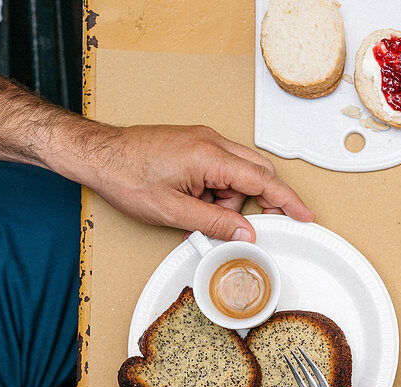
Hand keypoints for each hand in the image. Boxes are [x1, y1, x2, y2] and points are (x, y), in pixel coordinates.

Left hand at [0, 71, 312, 240]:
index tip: (305, 215)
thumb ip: (216, 222)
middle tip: (254, 224)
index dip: (287, 201)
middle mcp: (211, 142)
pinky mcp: (193, 144)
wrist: (95, 154)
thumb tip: (246, 232)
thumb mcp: (174, 211)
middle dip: (258, 200)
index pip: (263, 180)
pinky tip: (194, 201)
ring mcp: (202, 140)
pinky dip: (216, 188)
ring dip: (230, 197)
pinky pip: (220, 167)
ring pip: (238, 171)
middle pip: (257, 171)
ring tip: (198, 212)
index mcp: (210, 156)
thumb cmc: (126, 176)